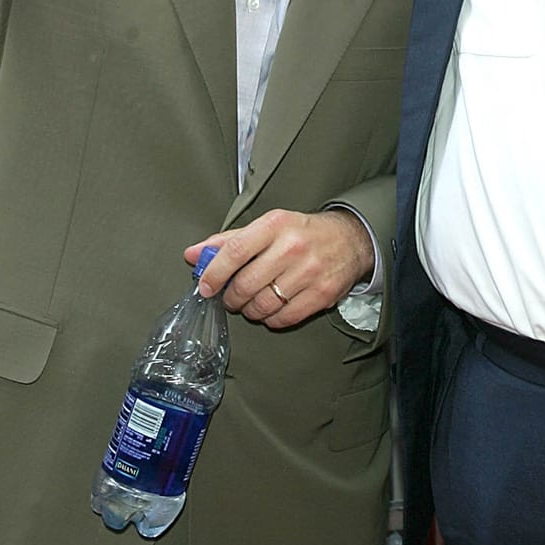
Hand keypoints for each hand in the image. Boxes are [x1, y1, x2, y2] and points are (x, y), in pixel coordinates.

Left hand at [185, 209, 374, 327]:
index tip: (205, 286)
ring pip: (263, 305)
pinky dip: (271, 319)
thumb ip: (229, 241)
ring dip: (249, 310)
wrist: (351, 239)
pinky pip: (284, 318)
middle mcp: (293, 247)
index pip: (235, 251)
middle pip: (247, 284)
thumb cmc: (302, 233)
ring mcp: (310, 272)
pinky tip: (271, 310)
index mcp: (276, 225)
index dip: (214, 273)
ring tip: (251, 303)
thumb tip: (193, 255)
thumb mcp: (267, 227)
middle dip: (231, 297)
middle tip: (230, 298)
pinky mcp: (323, 293)